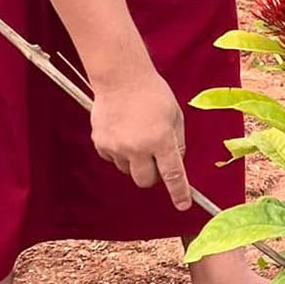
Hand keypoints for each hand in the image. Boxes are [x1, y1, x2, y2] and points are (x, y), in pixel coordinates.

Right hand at [90, 66, 191, 210]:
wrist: (121, 77)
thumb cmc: (153, 93)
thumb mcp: (176, 115)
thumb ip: (178, 141)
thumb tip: (176, 161)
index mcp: (160, 140)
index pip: (172, 175)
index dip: (179, 193)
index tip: (183, 205)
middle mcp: (137, 147)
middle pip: (145, 180)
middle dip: (152, 175)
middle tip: (155, 158)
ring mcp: (116, 147)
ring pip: (128, 170)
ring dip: (135, 161)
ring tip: (136, 134)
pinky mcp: (101, 143)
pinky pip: (113, 158)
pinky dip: (120, 151)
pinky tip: (123, 131)